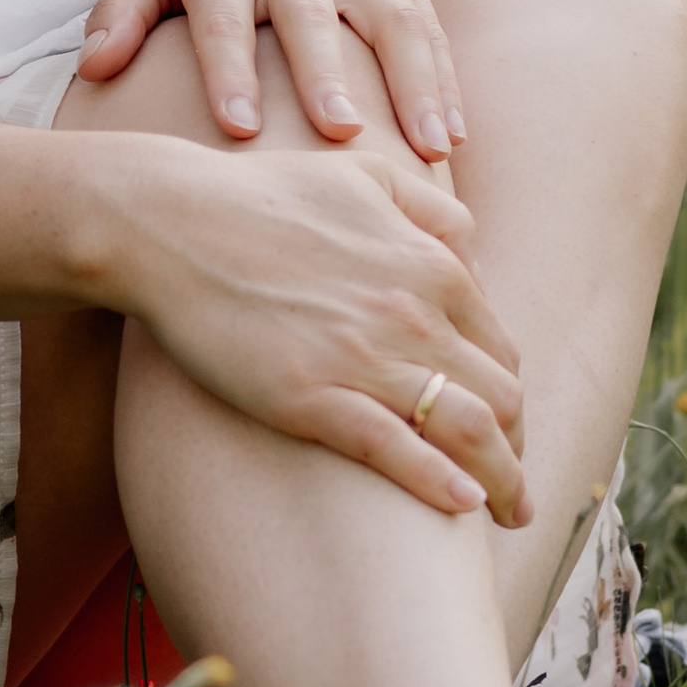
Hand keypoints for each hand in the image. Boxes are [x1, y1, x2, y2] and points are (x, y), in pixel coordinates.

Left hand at [79, 0, 467, 158]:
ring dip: (413, 85)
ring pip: (391, 22)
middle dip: (327, 75)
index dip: (230, 72)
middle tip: (339, 132)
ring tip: (429, 147)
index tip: (239, 128)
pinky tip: (455, 134)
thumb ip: (122, 10)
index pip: (224, 20)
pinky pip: (427, 22)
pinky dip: (445, 78)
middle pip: (312, 18)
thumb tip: (93, 71)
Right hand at [98, 129, 527, 522]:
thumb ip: (430, 208)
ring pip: (468, 431)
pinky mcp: (312, 396)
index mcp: (431, 266)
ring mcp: (365, 357)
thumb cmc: (259, 197)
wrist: (171, 224)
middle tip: (510, 487)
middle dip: (516, 451)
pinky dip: (440, 483)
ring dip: (502, 483)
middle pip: (501, 399)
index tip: (504, 433)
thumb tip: (470, 255)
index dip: (510, 400)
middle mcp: (414, 314)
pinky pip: (396, 449)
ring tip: (506, 513)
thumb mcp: (363, 174)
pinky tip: (462, 506)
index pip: (500, 352)